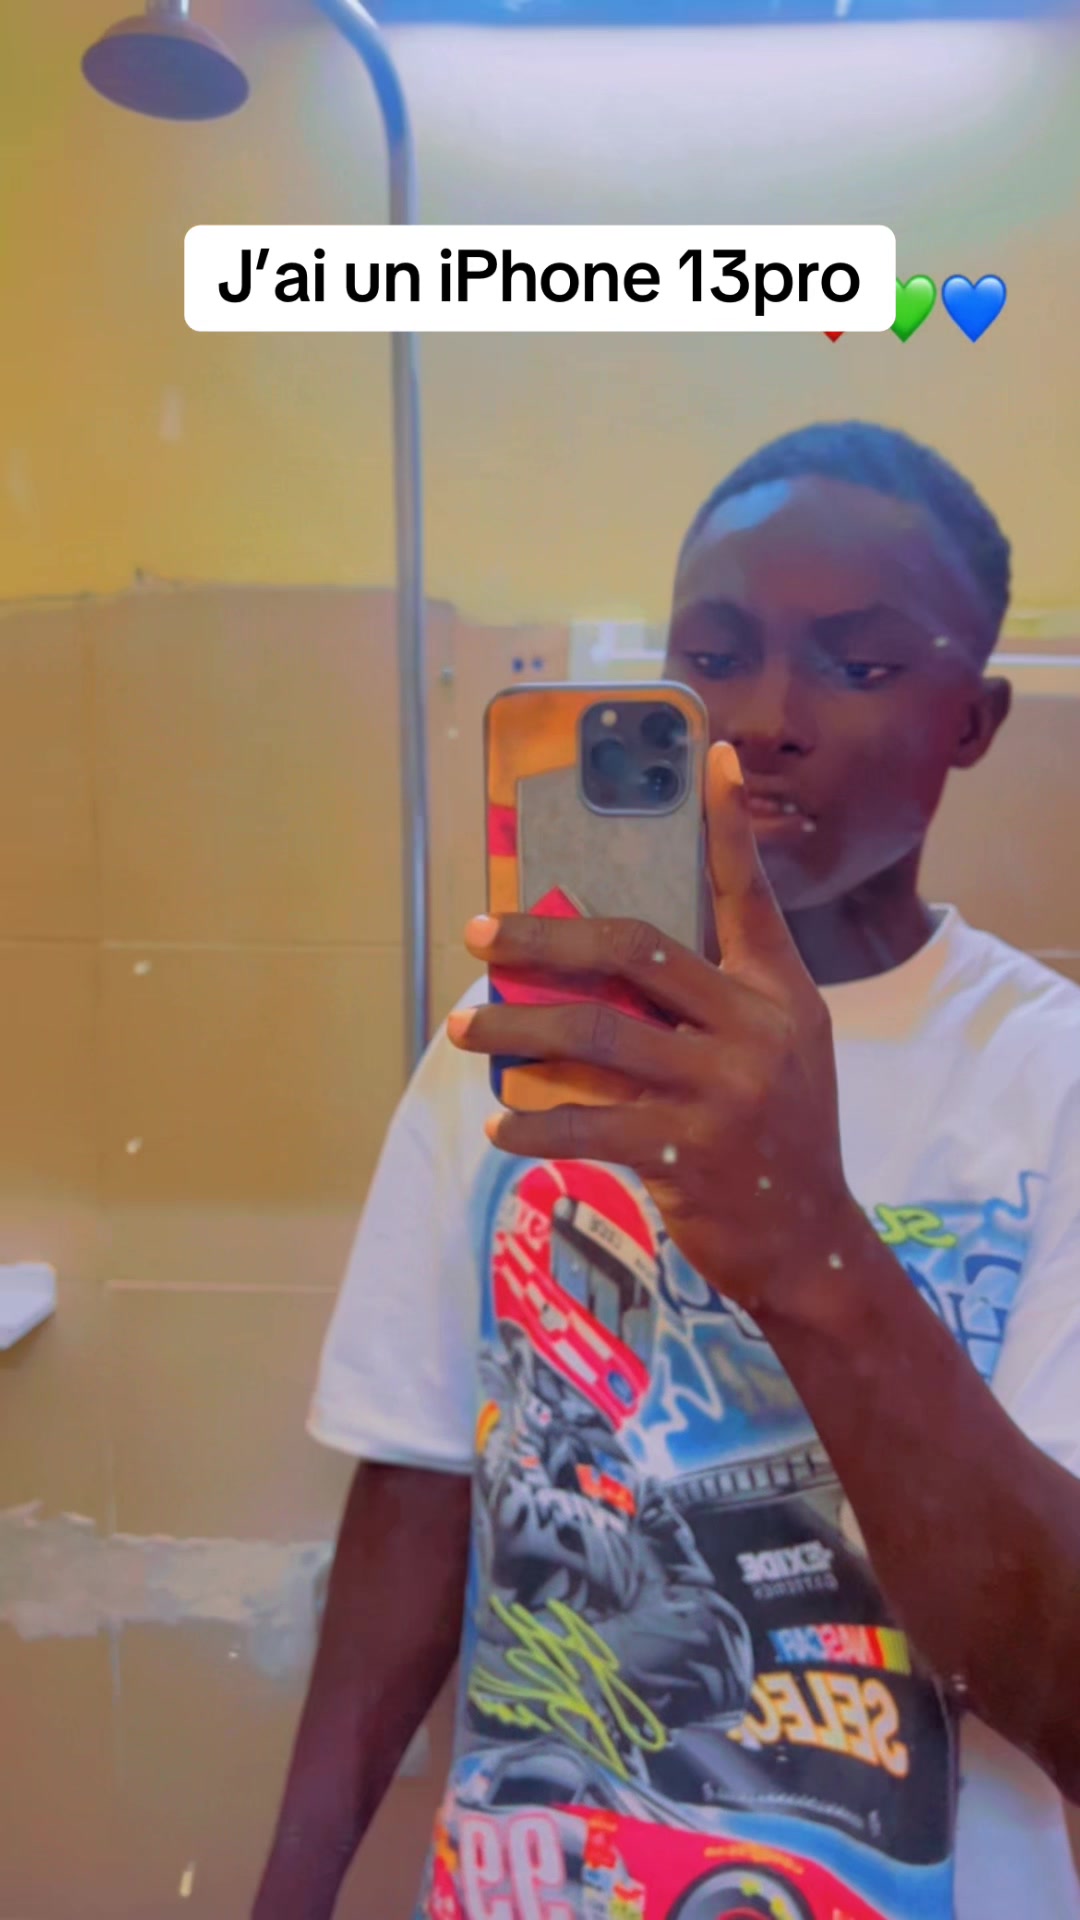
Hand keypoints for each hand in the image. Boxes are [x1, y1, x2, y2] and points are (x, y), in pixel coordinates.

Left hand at [447, 742, 859, 1312]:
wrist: (811, 1241)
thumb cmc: (778, 1138)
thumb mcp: (775, 1053)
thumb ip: (709, 1005)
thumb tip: (601, 971)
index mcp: (776, 993)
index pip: (748, 894)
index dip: (729, 824)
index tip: (710, 752)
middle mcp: (754, 1028)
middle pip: (632, 952)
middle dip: (544, 936)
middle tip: (478, 932)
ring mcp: (721, 1091)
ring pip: (593, 1035)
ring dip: (514, 1026)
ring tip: (464, 1026)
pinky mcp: (686, 1152)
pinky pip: (588, 1125)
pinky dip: (535, 1126)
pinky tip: (501, 1124)